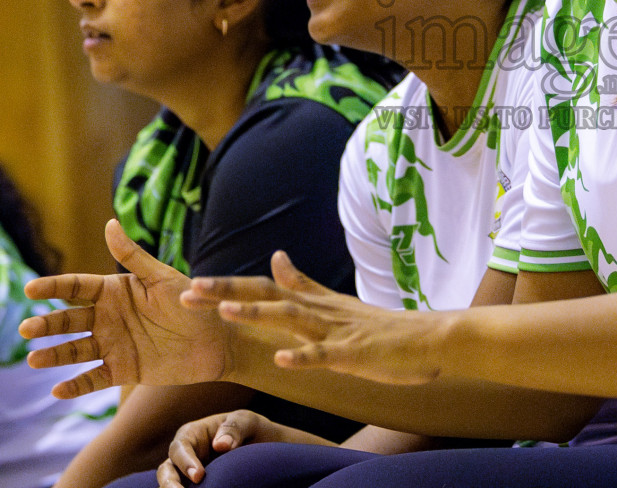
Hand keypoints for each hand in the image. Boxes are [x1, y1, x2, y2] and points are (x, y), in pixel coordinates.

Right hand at [19, 220, 231, 397]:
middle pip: (69, 320)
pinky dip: (76, 385)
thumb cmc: (192, 303)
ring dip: (54, 355)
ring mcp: (113, 345)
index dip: (52, 287)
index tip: (29, 289)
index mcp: (114, 291)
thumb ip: (134, 256)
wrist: (217, 340)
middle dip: (47, 324)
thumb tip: (109, 223)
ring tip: (33, 360)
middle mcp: (108, 317)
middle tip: (26, 329)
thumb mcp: (162, 278)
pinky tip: (58, 390)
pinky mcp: (122, 369)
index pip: (76, 287)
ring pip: (76, 350)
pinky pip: (94, 378)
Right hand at [159, 410, 331, 486]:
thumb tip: (219, 445)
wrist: (263, 446)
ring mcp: (188, 473)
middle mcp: (186, 455)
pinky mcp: (197, 487)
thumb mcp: (247, 421)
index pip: (180, 447)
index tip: (199, 476)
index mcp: (192, 434)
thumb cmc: (250, 429)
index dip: (185, 462)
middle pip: (167, 469)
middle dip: (169, 483)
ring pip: (171, 484)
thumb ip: (235, 428)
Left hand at [184, 251, 450, 385]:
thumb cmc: (382, 327)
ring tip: (225, 312)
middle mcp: (320, 310)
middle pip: (267, 296)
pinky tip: (280, 359)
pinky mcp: (353, 354)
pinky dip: (301, 356)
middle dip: (226, 293)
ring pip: (291, 319)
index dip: (227, 286)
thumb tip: (275, 256)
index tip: (191, 283)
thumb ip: (304, 283)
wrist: (429, 336)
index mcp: (314, 301)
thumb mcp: (335, 302)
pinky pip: (323, 356)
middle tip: (188, 290)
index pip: (263, 287)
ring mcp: (336, 331)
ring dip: (257, 314)